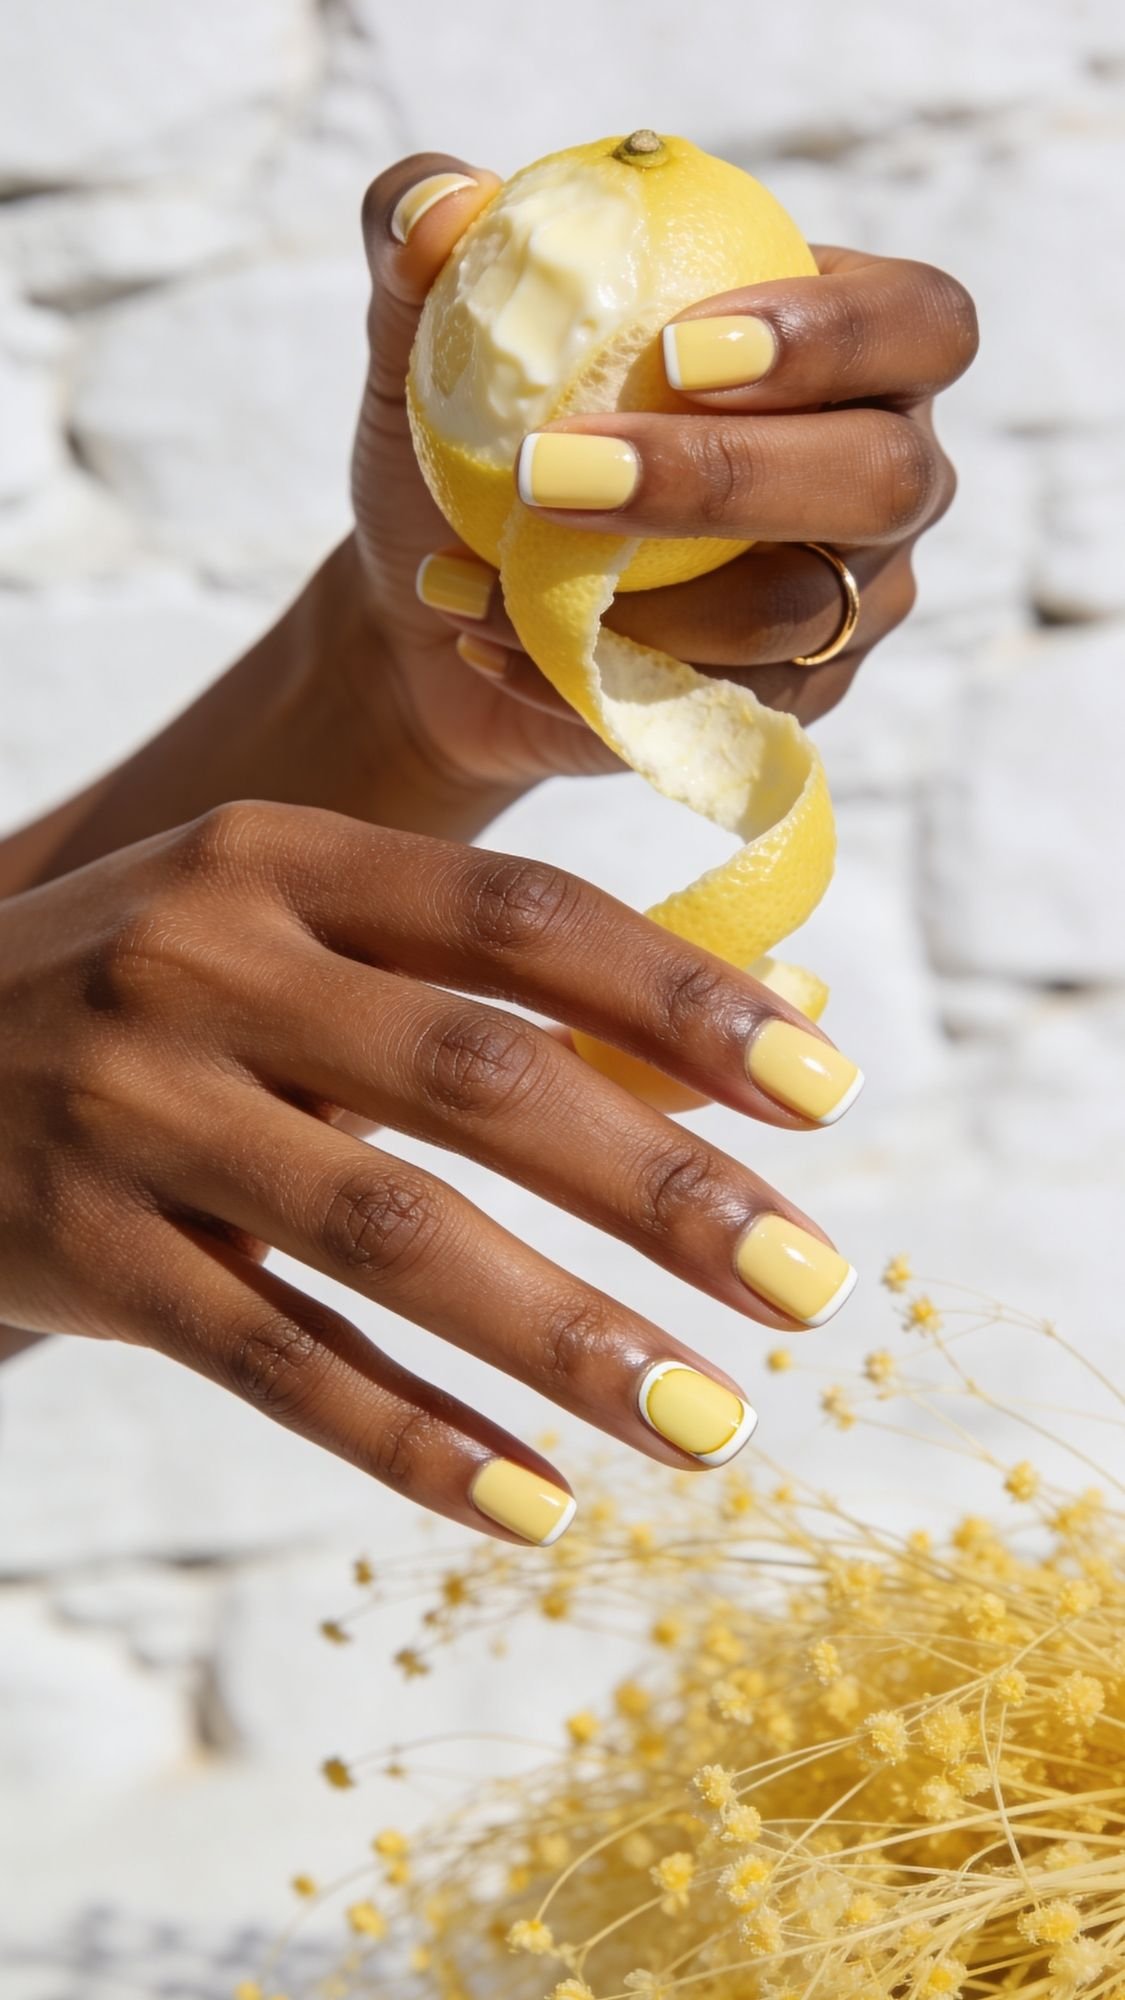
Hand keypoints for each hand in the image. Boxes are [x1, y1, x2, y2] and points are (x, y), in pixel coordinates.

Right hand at [0, 802, 864, 1541]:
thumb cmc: (162, 995)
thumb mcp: (299, 933)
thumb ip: (512, 976)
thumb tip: (785, 1012)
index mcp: (279, 858)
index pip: (520, 916)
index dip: (682, 999)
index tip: (823, 1089)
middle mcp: (201, 964)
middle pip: (476, 1076)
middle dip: (662, 1187)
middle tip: (808, 1282)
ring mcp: (131, 1112)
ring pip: (385, 1235)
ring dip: (566, 1339)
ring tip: (708, 1419)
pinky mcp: (79, 1252)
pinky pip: (272, 1362)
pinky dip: (410, 1439)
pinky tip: (532, 1502)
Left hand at [351, 155, 976, 783]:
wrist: (432, 605)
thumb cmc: (462, 445)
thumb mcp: (420, 333)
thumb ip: (419, 236)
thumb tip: (445, 208)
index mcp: (845, 344)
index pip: (916, 322)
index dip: (835, 336)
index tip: (681, 353)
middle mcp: (876, 471)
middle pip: (885, 478)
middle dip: (730, 476)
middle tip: (562, 476)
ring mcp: (846, 598)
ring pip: (796, 612)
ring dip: (639, 599)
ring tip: (488, 566)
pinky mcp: (789, 701)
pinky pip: (720, 700)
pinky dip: (592, 673)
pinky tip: (488, 641)